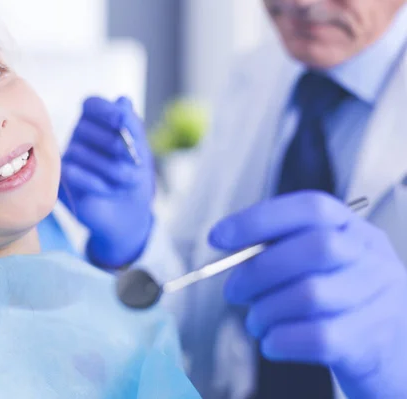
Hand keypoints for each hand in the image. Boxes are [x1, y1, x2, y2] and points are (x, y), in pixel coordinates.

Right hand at [59, 96, 154, 267]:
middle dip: (115, 145)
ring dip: (110, 168)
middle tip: (135, 162)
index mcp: (97, 124)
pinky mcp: (62, 181)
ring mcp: (69, 158)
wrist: (129, 214)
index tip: (121, 120)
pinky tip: (108, 189)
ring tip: (125, 181)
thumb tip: (123, 100)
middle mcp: (79, 137)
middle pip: (85, 127)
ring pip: (80, 152)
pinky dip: (95, 181)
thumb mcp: (141, 151)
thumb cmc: (134, 179)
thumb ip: (132, 126)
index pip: (91, 105)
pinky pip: (72, 173)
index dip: (104, 110)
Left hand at [209, 191, 406, 397]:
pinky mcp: (367, 343)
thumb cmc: (344, 302)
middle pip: (313, 248)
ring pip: (309, 295)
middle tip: (234, 291)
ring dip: (264, 311)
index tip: (218, 237)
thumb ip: (285, 249)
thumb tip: (228, 248)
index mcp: (354, 230)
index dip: (259, 219)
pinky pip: (314, 337)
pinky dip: (279, 339)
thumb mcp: (326, 265)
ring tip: (256, 322)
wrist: (394, 355)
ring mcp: (376, 300)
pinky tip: (271, 342)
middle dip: (258, 270)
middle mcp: (370, 259)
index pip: (310, 208)